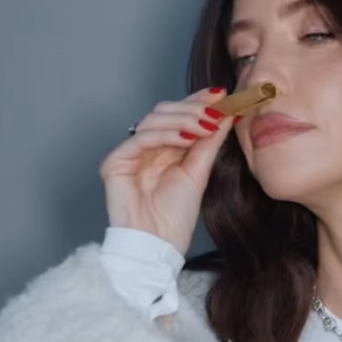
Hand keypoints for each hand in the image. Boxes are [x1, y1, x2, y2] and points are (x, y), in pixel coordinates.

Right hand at [98, 86, 235, 255]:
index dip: (197, 101)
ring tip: (207, 126)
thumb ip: (209, 143)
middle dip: (192, 108)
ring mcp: (129, 154)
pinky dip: (166, 134)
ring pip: (154, 120)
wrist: (157, 247)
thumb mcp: (199, 173)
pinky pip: (141, 138)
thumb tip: (226, 114)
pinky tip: (187, 137)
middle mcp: (145, 148)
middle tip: (216, 110)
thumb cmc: (174, 219)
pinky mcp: (115, 162)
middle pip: (164, 112)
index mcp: (163, 149)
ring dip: (183, 119)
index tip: (222, 94)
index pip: (178, 116)